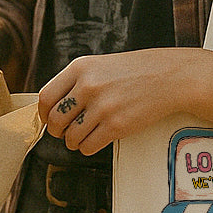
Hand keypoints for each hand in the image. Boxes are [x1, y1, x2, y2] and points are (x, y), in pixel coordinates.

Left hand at [38, 48, 203, 155]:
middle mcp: (88, 86)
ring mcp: (102, 107)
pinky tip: (96, 139)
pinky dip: (88, 148)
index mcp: (80, 68)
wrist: (169, 76)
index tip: (48, 119)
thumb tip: (53, 106)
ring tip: (84, 135)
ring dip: (74, 141)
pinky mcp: (116, 126)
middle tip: (65, 131)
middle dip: (57, 131)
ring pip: (70, 137)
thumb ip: (76, 81)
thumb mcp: (100, 65)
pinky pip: (88, 147)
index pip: (45, 97)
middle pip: (55, 120)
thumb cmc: (135, 71)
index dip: (44, 113)